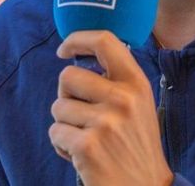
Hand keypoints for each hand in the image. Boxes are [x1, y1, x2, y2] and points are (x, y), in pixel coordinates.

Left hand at [49, 30, 172, 185]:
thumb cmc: (136, 147)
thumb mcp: (139, 106)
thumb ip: (117, 82)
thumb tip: (79, 57)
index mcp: (136, 83)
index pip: (105, 41)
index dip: (77, 39)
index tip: (64, 50)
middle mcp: (123, 98)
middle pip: (68, 76)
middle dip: (66, 95)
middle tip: (79, 113)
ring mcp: (105, 122)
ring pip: (58, 107)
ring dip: (64, 124)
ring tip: (85, 139)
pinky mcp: (88, 146)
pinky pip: (55, 132)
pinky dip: (62, 146)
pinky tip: (81, 156)